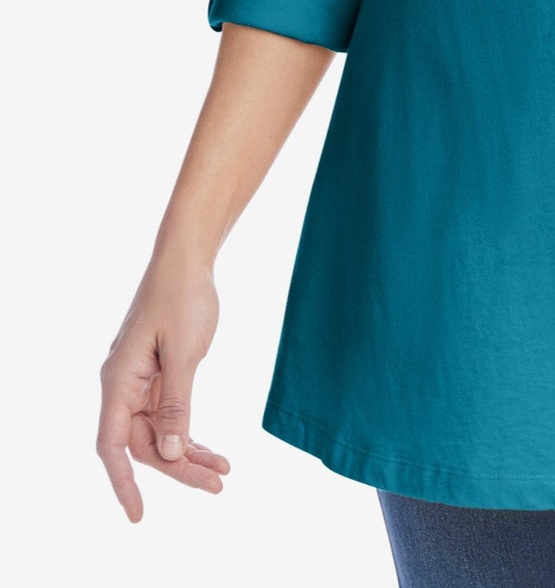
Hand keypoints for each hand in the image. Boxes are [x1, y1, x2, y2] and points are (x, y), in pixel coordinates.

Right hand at [97, 254, 230, 520]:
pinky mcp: (159, 376)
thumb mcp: (183, 351)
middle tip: (217, 484)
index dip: (123, 482)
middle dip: (178, 468)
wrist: (187, 259)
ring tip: (222, 473)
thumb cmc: (182, 296)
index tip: (139, 514)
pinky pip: (170, 416)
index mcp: (119, 381)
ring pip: (160, 433)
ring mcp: (141, 382)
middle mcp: (123, 386)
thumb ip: (177, 404)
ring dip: (188, 454)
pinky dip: (190, 433)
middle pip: (143, 444)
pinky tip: (211, 451)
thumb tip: (172, 453)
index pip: (112, 445)